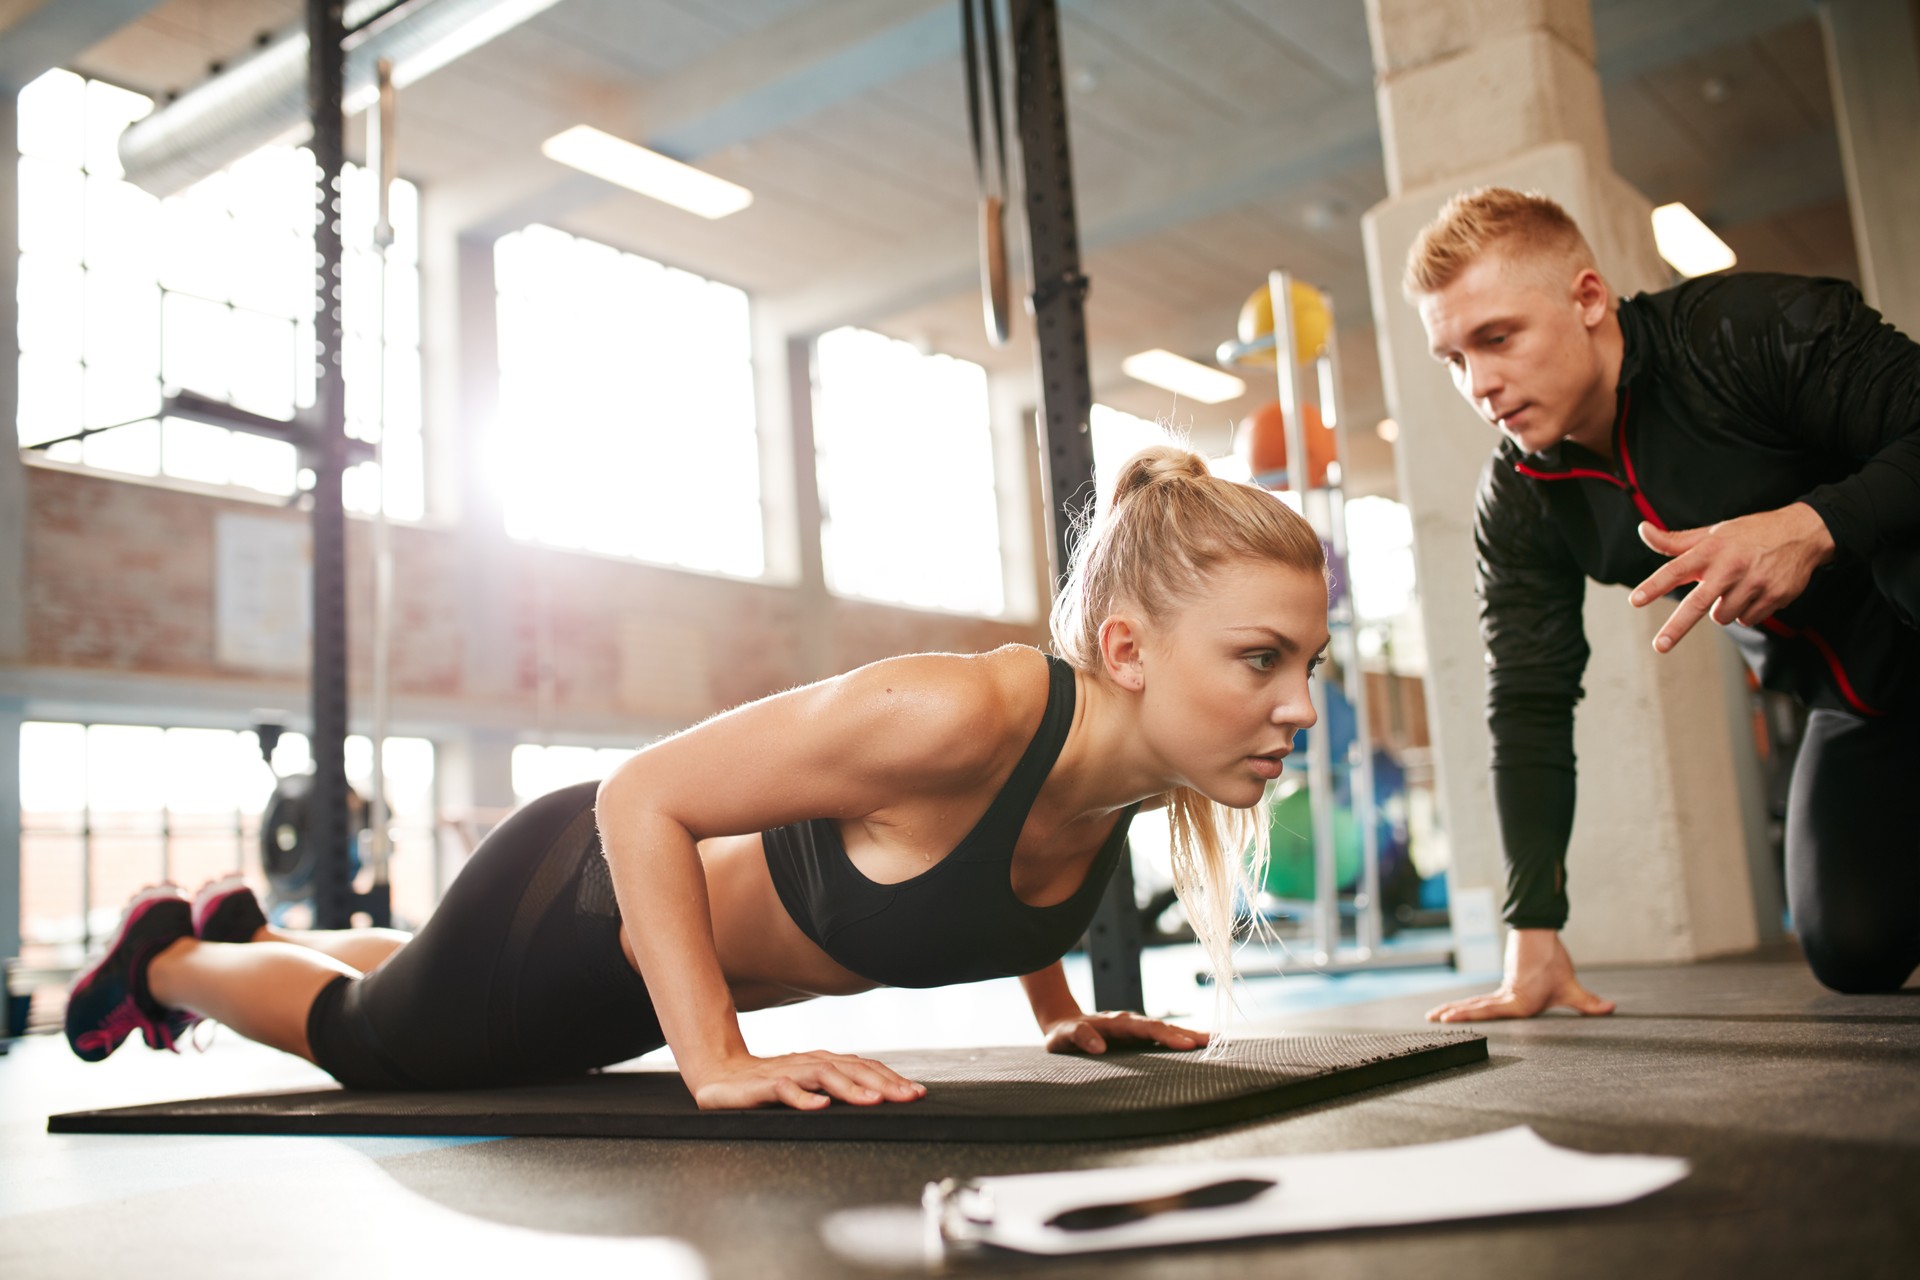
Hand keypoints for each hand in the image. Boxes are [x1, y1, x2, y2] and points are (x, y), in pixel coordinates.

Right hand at [688, 1050, 927, 1111]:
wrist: (719, 1075)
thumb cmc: (768, 1083)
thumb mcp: (808, 1084)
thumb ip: (837, 1087)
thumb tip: (879, 1097)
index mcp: (824, 1063)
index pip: (864, 1067)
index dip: (892, 1078)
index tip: (918, 1093)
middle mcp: (810, 1062)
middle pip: (851, 1068)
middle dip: (883, 1082)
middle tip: (908, 1097)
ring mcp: (787, 1072)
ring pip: (824, 1075)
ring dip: (851, 1088)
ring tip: (873, 1102)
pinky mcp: (762, 1085)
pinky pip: (784, 1089)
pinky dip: (803, 1097)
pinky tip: (820, 1106)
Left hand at [1043, 1011, 1209, 1054]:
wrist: (1064, 1025)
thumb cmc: (1063, 1034)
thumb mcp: (1063, 1037)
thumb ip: (1079, 1037)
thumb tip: (1098, 1046)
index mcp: (1116, 1023)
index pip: (1145, 1028)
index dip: (1165, 1035)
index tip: (1186, 1044)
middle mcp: (1130, 1024)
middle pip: (1161, 1027)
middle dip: (1185, 1034)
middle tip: (1210, 1042)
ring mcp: (1135, 1030)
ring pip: (1164, 1030)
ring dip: (1187, 1035)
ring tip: (1212, 1041)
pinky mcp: (1136, 1038)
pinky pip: (1160, 1037)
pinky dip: (1179, 1040)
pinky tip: (1196, 1046)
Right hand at [1424, 928, 1614, 1022]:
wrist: (1540, 936)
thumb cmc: (1552, 961)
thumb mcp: (1570, 986)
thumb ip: (1588, 1002)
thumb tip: (1610, 1009)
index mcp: (1519, 1002)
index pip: (1489, 1011)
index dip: (1467, 1015)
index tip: (1448, 1017)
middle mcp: (1507, 998)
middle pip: (1475, 1008)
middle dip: (1454, 1014)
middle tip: (1432, 1018)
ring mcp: (1503, 993)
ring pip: (1474, 1004)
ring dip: (1454, 1008)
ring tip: (1434, 1015)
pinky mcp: (1504, 988)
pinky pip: (1481, 1001)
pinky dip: (1466, 1006)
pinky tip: (1455, 1009)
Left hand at [1630, 504, 1835, 652]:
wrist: (1802, 534)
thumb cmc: (1748, 534)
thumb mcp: (1712, 532)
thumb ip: (1675, 541)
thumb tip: (1642, 529)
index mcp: (1711, 549)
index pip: (1676, 569)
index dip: (1655, 585)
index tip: (1636, 600)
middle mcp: (1731, 566)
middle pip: (1698, 603)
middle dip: (1677, 627)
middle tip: (1659, 646)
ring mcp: (1754, 583)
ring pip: (1722, 616)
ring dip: (1722, 609)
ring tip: (1735, 587)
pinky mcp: (1774, 596)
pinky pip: (1747, 619)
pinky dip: (1745, 612)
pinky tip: (1755, 592)